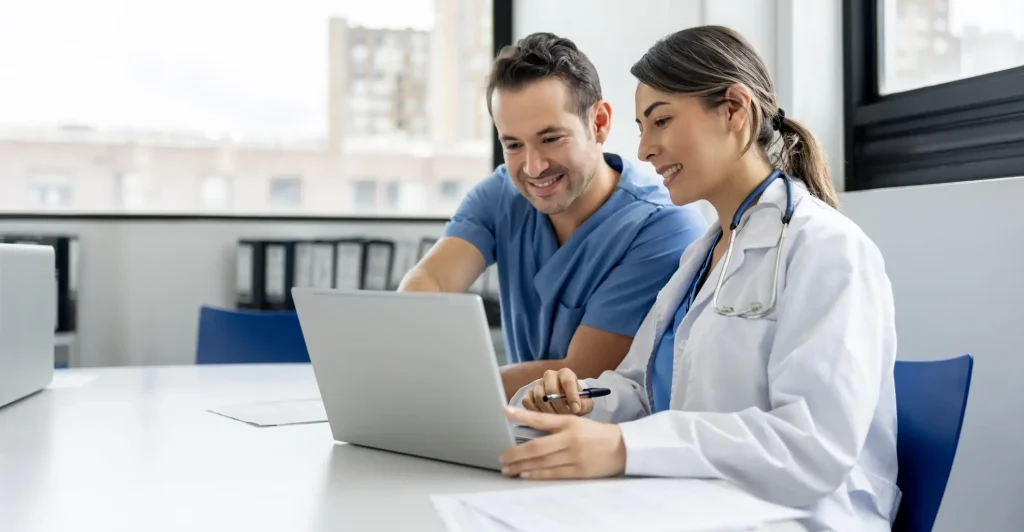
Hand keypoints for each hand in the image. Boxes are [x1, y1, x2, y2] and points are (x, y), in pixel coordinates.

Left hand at [500, 406, 625, 479]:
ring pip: (542, 462)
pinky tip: (525, 474)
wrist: (623, 447)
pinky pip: (553, 473)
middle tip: (501, 457)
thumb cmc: (596, 434)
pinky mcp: (579, 471)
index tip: (505, 411)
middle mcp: (570, 438)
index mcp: (569, 423)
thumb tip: (529, 427)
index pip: (541, 419)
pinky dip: (537, 474)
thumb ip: (555, 424)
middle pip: (536, 447)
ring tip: (508, 469)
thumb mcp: (577, 422)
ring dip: (522, 466)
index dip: (522, 415)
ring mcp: (574, 456)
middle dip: (516, 453)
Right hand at [522, 368, 593, 415]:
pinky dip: (535, 411)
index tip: (576, 409)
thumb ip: (584, 405)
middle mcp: (550, 375)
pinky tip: (544, 417)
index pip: (567, 381)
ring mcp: (538, 384)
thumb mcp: (585, 404)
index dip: (572, 396)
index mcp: (565, 374)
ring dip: (548, 411)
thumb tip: (576, 408)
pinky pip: (528, 402)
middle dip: (559, 406)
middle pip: (551, 390)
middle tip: (565, 417)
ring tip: (557, 418)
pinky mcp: (528, 393)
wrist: (565, 404)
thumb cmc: (576, 402)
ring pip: (539, 397)